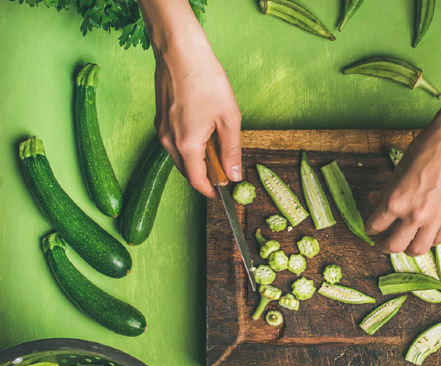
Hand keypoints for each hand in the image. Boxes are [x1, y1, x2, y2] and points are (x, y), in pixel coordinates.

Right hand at [151, 23, 240, 196]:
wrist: (180, 51)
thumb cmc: (206, 80)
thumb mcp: (229, 118)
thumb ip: (232, 150)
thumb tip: (234, 175)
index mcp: (186, 145)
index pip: (196, 180)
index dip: (210, 190)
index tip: (223, 192)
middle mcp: (168, 141)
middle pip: (187, 170)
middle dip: (205, 175)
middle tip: (226, 169)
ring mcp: (161, 129)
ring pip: (180, 156)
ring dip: (197, 159)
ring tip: (217, 146)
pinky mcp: (160, 118)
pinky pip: (174, 141)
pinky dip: (189, 145)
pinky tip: (204, 131)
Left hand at [365, 113, 440, 255]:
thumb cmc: (428, 149)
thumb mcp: (400, 169)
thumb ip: (388, 190)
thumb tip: (375, 200)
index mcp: (396, 201)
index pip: (376, 225)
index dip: (370, 229)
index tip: (371, 230)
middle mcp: (414, 215)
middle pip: (395, 246)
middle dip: (386, 247)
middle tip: (384, 245)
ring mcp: (436, 219)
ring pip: (418, 249)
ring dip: (409, 249)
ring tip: (407, 245)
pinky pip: (440, 239)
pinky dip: (431, 240)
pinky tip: (428, 235)